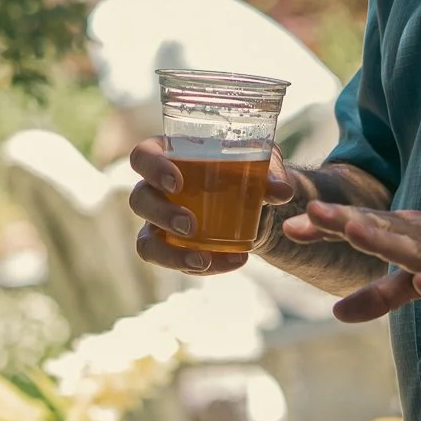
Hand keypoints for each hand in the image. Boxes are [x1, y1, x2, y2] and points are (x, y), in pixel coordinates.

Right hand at [128, 138, 297, 275]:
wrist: (255, 204)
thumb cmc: (248, 170)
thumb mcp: (263, 163)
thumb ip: (271, 171)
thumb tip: (281, 191)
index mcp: (169, 155)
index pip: (142, 156)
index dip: (152, 169)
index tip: (176, 183)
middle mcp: (156, 189)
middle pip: (139, 200)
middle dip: (161, 215)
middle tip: (190, 226)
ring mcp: (160, 223)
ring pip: (147, 241)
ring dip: (170, 253)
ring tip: (204, 259)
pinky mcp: (173, 248)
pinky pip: (173, 262)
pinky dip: (197, 266)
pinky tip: (231, 262)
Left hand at [281, 201, 420, 323]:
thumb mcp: (420, 280)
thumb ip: (380, 294)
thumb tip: (335, 312)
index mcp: (411, 234)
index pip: (365, 225)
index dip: (329, 225)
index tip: (289, 225)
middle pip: (384, 229)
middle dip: (347, 221)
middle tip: (311, 211)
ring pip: (418, 249)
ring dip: (387, 240)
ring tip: (355, 232)